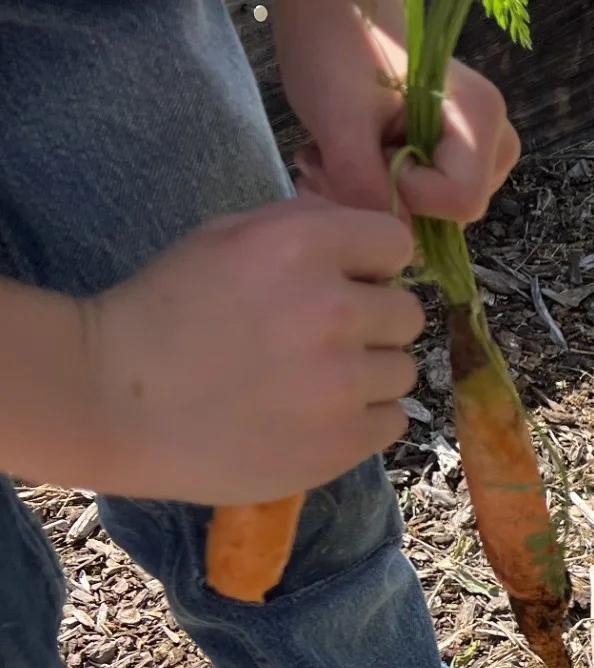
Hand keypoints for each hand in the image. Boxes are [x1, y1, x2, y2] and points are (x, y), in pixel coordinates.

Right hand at [75, 197, 421, 504]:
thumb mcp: (225, 238)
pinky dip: (362, 421)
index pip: (396, 243)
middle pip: (407, 313)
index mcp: (299, 247)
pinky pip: (394, 420)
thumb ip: (306, 226)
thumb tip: (375, 237)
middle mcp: (329, 310)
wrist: (111, 400)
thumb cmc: (167, 312)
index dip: (373, 265)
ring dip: (368, 376)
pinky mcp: (342, 441)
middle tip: (320, 340)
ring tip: (310, 383)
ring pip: (402, 371)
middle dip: (372, 324)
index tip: (348, 283)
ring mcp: (340, 382)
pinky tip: (314, 417)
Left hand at [280, 11, 518, 222]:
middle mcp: (494, 138)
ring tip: (336, 158)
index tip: (361, 158)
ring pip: (437, 211)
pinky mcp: (454, 152)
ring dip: (381, 197)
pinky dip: (385, 188)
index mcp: (480, 119)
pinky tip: (352, 158)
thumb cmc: (336, 43)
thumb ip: (365, 182)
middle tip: (331, 164)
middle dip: (389, 202)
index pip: (461, 201)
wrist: (336, 2)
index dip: (409, 196)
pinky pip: (428, 197)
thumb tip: (390, 234)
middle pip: (453, 213)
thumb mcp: (337, 116)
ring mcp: (478, 147)